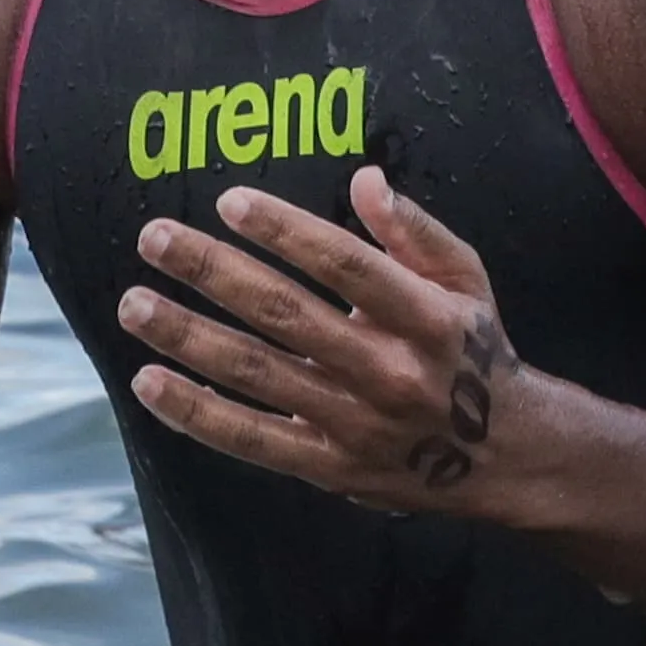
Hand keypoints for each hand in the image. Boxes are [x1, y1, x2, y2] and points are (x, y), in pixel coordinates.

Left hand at [119, 167, 533, 514]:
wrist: (510, 459)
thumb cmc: (472, 352)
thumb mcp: (465, 281)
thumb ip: (415, 230)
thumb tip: (364, 179)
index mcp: (425, 318)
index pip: (345, 264)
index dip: (285, 230)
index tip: (230, 201)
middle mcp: (387, 372)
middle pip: (286, 316)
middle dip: (212, 272)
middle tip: (154, 238)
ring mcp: (355, 424)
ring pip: (258, 375)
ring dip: (188, 338)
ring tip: (134, 304)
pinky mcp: (329, 466)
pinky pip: (253, 439)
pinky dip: (197, 413)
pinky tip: (149, 381)